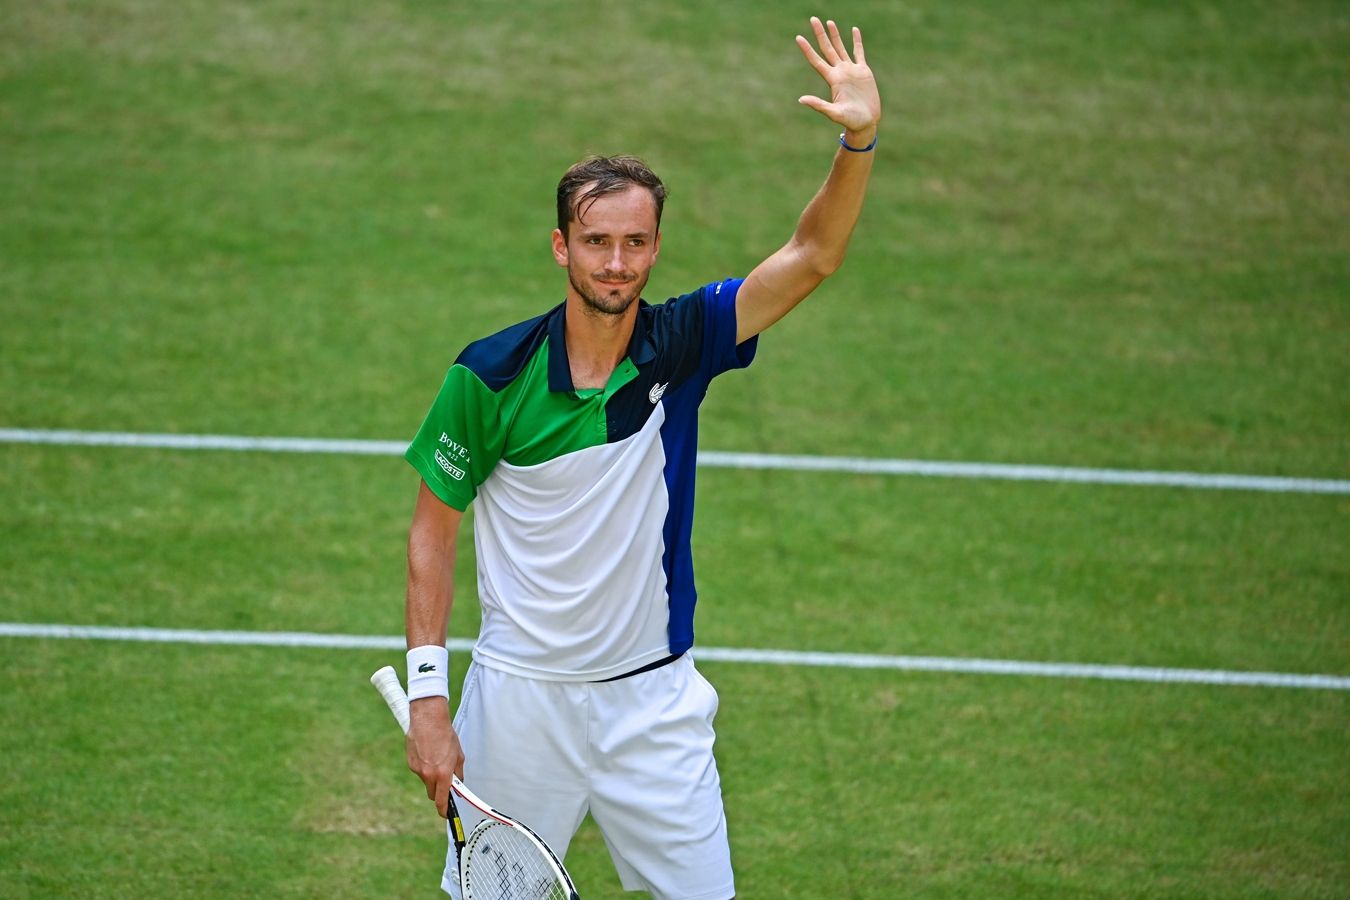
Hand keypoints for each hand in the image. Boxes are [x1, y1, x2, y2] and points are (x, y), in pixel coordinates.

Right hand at [406, 698, 463, 817]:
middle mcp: (428, 774)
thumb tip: (458, 783)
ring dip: (431, 776)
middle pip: (432, 793)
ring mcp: (417, 769)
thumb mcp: (458, 755)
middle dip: (439, 791)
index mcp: (442, 774)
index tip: (446, 814)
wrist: (428, 719)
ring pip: (426, 781)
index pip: (441, 800)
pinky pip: (419, 771)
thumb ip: (458, 773)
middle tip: (444, 781)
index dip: (444, 810)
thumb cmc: (445, 735)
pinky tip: (428, 753)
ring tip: (436, 758)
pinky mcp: (410, 762)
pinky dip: (424, 766)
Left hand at [796, 17, 880, 138]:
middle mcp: (839, 72)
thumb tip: (801, 99)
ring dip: (835, 35)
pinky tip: (854, 30)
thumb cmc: (850, 121)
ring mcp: (851, 71)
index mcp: (832, 80)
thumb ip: (819, 105)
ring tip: (829, 22)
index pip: (816, 60)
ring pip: (841, 48)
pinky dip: (857, 41)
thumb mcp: (834, 113)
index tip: (798, 37)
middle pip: (827, 49)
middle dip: (820, 34)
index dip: (807, 49)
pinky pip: (859, 52)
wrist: (866, 123)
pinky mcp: (863, 71)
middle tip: (813, 19)